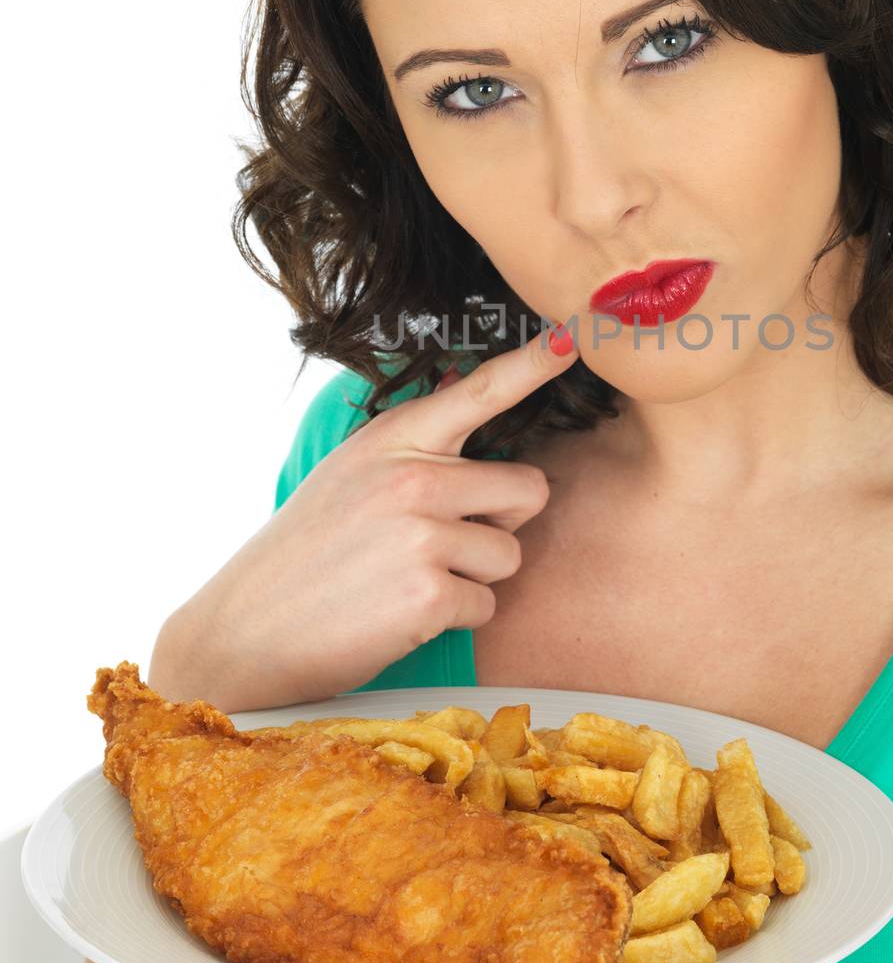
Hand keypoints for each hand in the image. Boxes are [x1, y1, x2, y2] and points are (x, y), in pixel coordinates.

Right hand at [151, 322, 579, 710]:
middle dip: (502, 523)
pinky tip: (402, 614)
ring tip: (410, 579)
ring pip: (511, 553)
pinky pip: (487, 604)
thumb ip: (412, 445)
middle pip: (528, 489)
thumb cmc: (308, 552)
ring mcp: (421, 534)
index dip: (533, 363)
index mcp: (393, 439)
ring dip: (475, 577)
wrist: (247, 629)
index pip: (479, 391)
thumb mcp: (351, 473)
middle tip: (444, 543)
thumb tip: (468, 388)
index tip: (574, 333)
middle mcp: (411, 477)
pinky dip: (454, 617)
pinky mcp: (429, 593)